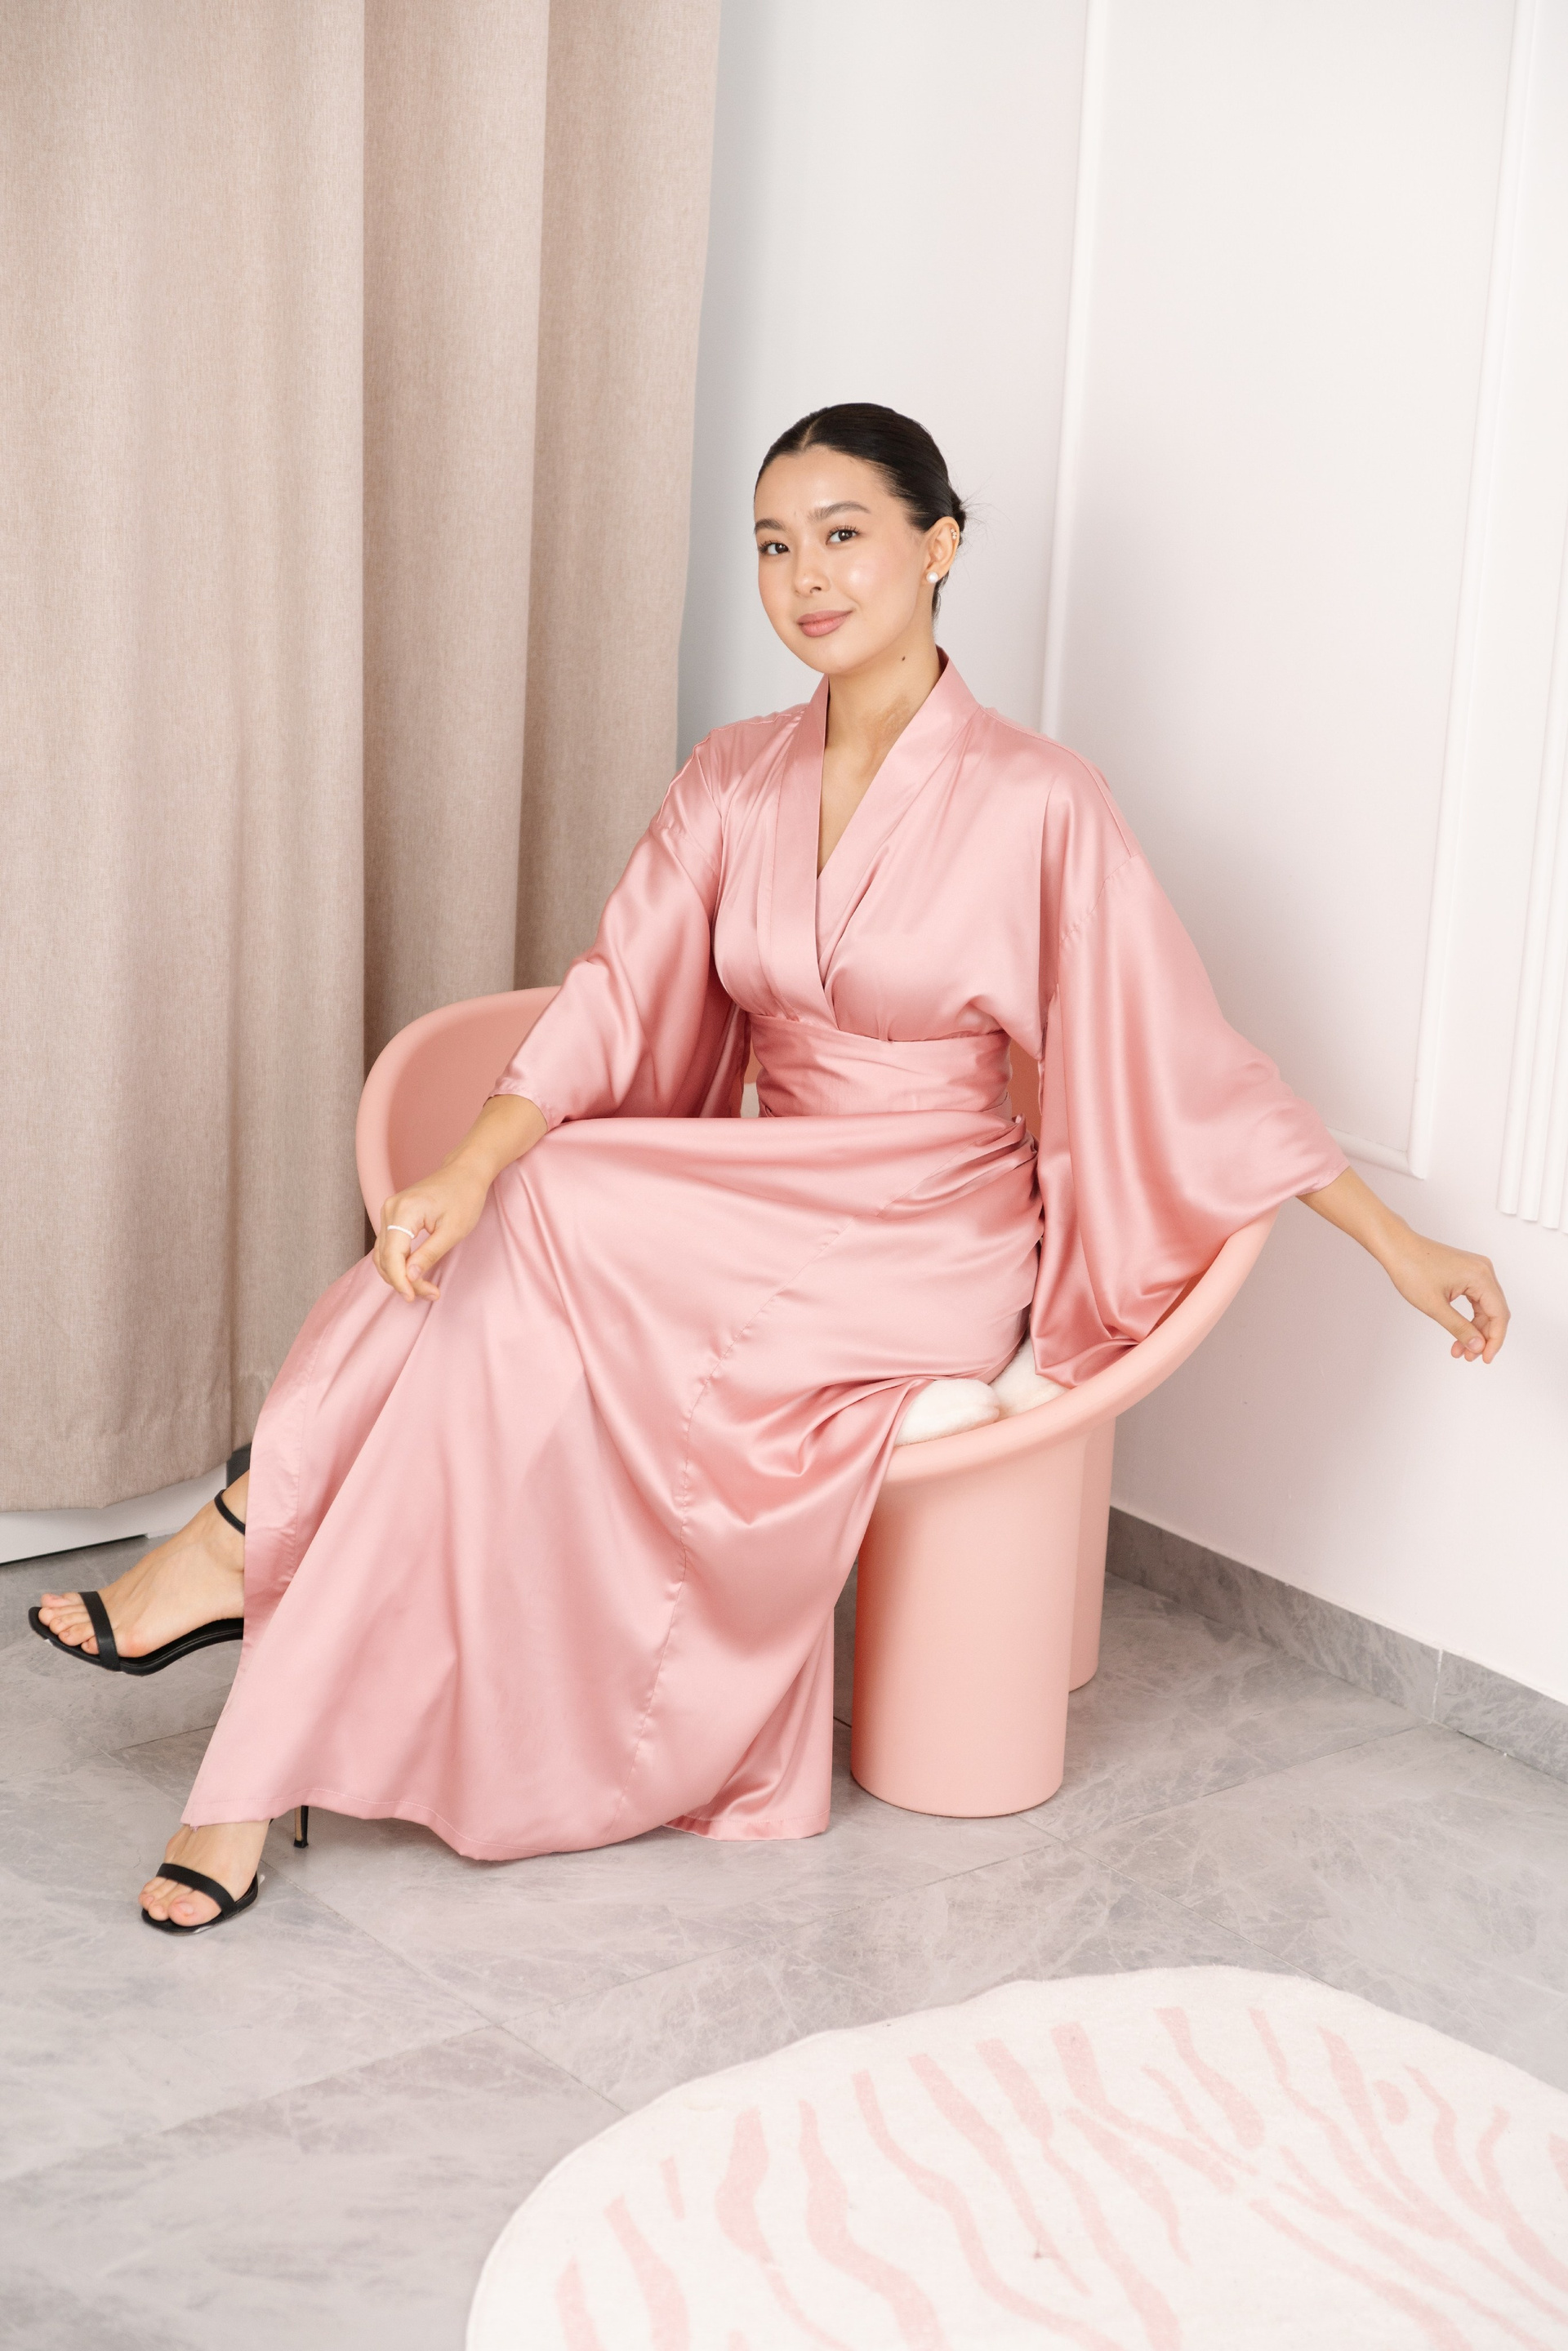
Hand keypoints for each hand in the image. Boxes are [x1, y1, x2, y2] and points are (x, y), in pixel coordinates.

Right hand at [374, 1164, 489, 1302]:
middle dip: (403, 1281)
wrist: (465, 1172)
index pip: (392, 1255)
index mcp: (404, 1211)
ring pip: (384, 1254)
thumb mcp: (453, 1231)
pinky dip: (399, 1263)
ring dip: (400, 1275)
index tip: (412, 1297)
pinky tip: (415, 1275)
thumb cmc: (464, 1197)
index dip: (399, 1280)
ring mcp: (389, 1212)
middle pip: (385, 1257)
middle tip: (429, 1294)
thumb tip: (410, 1277)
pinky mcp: (393, 1216)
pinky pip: (389, 1246)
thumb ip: (429, 1254)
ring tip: (425, 1288)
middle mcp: (390, 1210)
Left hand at [1381, 1228, 1508, 1362]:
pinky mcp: (1467, 1272)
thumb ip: (1459, 1328)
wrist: (1396, 1247)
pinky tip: (1459, 1332)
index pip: (1499, 1314)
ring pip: (1484, 1307)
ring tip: (1460, 1349)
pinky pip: (1475, 1299)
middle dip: (1483, 1337)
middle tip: (1469, 1356)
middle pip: (1495, 1311)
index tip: (1485, 1358)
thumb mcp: (1435, 1306)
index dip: (1495, 1340)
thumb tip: (1478, 1346)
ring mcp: (1476, 1270)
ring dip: (1475, 1329)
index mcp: (1480, 1277)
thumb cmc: (1411, 1270)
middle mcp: (1484, 1271)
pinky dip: (1468, 1317)